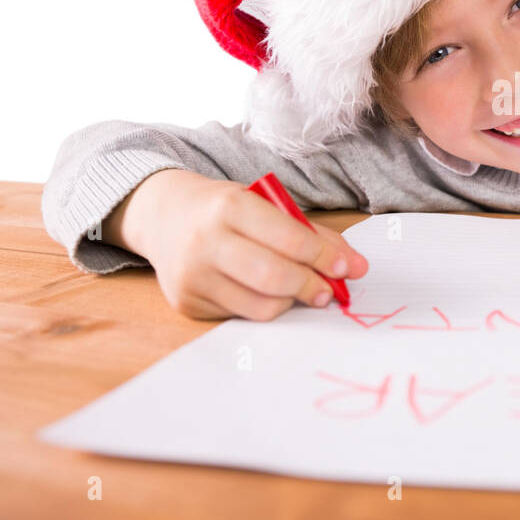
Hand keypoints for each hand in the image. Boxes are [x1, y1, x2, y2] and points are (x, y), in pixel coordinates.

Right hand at [112, 169, 369, 320]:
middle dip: (311, 286)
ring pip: (260, 305)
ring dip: (291, 302)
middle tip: (328, 291)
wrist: (163, 215)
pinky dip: (263, 307)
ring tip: (299, 291)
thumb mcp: (265, 204)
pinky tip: (263, 292)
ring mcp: (193, 275)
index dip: (326, 258)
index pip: (291, 240)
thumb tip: (356, 267)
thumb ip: (311, 234)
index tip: (350, 269)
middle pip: (274, 277)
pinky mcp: (187, 302)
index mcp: (231, 206)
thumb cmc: (225, 210)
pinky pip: (241, 315)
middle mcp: (207, 240)